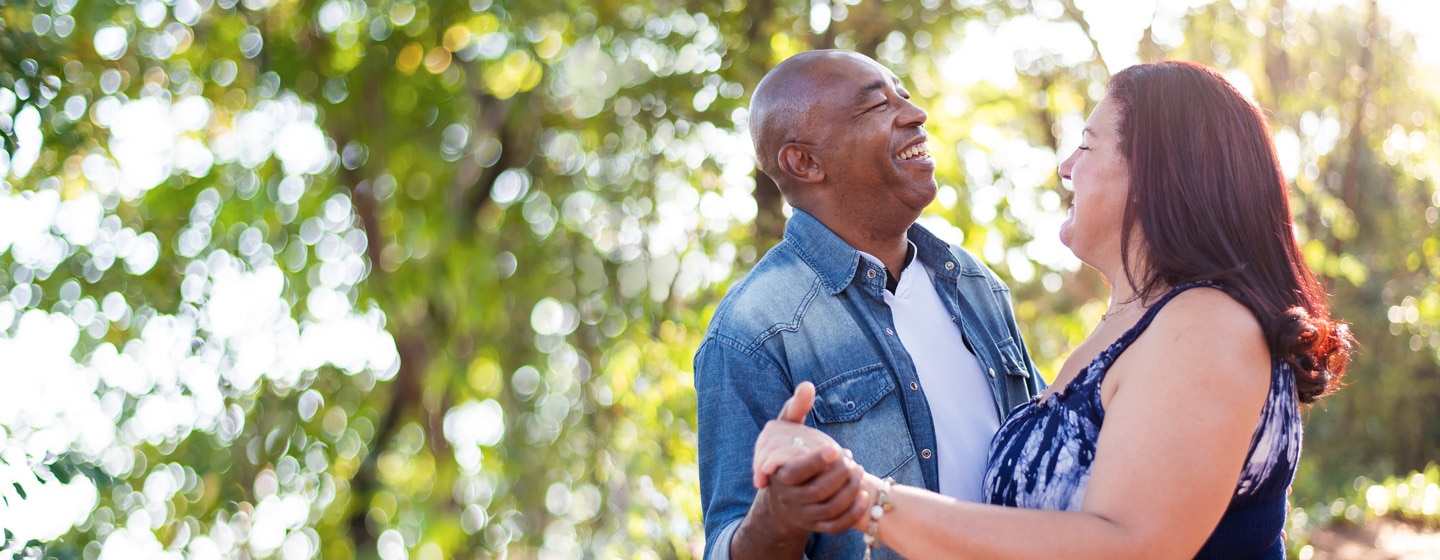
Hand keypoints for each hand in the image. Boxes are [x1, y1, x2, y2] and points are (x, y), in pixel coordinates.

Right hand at [748, 382, 869, 534]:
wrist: (782, 496)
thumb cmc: (788, 454)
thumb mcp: (786, 430)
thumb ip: (796, 408)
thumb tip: (807, 385)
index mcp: (779, 475)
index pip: (795, 473)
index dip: (816, 461)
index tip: (835, 448)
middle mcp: (789, 498)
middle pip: (817, 492)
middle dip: (839, 475)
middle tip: (851, 459)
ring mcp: (804, 515)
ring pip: (829, 509)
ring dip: (849, 491)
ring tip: (859, 470)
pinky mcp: (817, 527)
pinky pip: (836, 526)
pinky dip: (852, 513)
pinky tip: (863, 495)